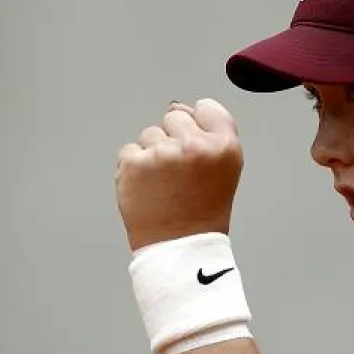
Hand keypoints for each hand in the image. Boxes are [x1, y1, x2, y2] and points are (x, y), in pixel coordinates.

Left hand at [116, 98, 242, 250]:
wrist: (180, 247)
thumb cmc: (202, 211)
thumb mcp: (224, 168)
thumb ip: (209, 132)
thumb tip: (177, 105)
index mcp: (224, 146)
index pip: (205, 108)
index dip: (199, 127)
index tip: (198, 152)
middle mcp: (194, 146)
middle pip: (174, 115)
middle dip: (174, 139)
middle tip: (181, 174)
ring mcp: (161, 154)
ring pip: (149, 134)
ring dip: (153, 155)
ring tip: (165, 185)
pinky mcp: (134, 164)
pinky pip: (129, 151)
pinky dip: (134, 169)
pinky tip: (148, 189)